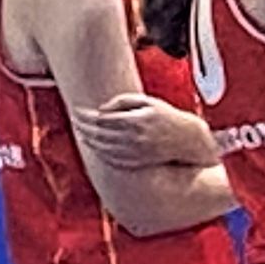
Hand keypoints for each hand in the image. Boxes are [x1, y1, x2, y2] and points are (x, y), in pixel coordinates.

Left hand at [72, 92, 210, 168]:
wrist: (189, 139)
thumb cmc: (168, 117)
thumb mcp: (149, 102)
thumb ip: (124, 101)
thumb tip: (102, 109)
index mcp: (136, 121)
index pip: (101, 119)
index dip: (86, 115)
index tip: (77, 111)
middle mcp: (134, 138)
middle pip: (98, 134)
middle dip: (83, 127)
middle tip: (74, 121)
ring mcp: (135, 152)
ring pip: (102, 148)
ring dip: (89, 140)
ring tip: (81, 133)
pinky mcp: (137, 162)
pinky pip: (112, 159)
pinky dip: (100, 152)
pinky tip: (95, 146)